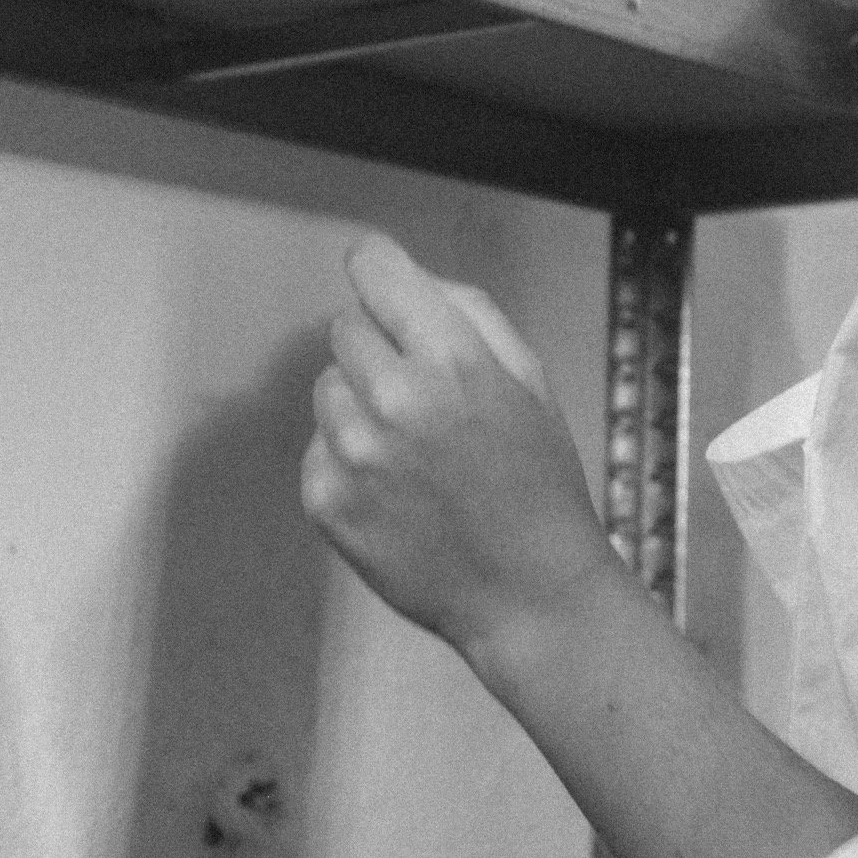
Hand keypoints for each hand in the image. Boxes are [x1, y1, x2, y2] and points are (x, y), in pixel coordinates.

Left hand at [302, 234, 610, 677]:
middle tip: (424, 389)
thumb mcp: (530, 378)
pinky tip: (395, 484)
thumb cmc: (539, 482)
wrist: (529, 591)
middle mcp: (393, 398)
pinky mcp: (326, 500)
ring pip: (327, 385)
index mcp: (451, 357)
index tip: (378, 272)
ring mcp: (353, 453)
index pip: (375, 270)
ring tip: (413, 445)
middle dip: (380, 344)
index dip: (379, 266)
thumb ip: (470, 312)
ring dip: (360, 400)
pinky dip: (347, 455)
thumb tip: (409, 278)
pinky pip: (318, 444)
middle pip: (346, 326)